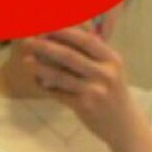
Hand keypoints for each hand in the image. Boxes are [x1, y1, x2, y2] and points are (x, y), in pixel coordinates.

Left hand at [21, 25, 143, 148]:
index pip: (85, 39)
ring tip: (26, 61)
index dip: (63, 31)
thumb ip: (93, 54)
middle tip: (28, 41)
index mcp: (112, 59)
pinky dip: (47, 87)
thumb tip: (64, 35)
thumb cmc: (114, 93)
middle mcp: (105, 73)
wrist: (124, 125)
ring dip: (41, 67)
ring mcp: (95, 91)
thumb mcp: (111, 70)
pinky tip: (38, 82)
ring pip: (61, 76)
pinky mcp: (85, 106)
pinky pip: (60, 94)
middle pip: (69, 56)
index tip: (46, 26)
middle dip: (45, 47)